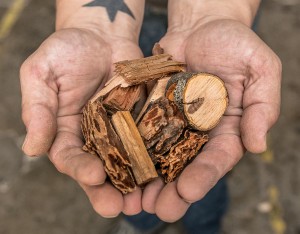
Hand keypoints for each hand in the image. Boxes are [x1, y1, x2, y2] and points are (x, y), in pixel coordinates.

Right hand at [20, 28, 143, 216]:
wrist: (101, 34)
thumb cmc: (66, 49)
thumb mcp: (42, 74)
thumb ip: (38, 110)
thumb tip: (31, 149)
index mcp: (65, 130)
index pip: (69, 157)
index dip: (80, 168)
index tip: (94, 176)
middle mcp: (92, 135)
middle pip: (98, 168)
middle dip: (107, 189)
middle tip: (119, 207)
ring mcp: (118, 129)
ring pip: (125, 160)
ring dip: (132, 182)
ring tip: (143, 201)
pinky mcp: (140, 119)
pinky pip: (147, 139)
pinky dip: (153, 155)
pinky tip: (163, 170)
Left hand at [142, 18, 280, 220]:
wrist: (201, 25)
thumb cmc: (234, 43)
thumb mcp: (260, 69)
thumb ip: (262, 106)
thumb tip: (258, 146)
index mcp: (227, 127)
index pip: (218, 158)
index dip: (204, 175)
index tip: (189, 191)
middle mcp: (199, 131)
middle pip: (186, 165)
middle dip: (174, 189)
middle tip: (160, 210)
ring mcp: (173, 121)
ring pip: (161, 155)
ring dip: (149, 179)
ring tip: (136, 201)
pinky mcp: (153, 109)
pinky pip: (141, 131)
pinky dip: (131, 149)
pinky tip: (120, 167)